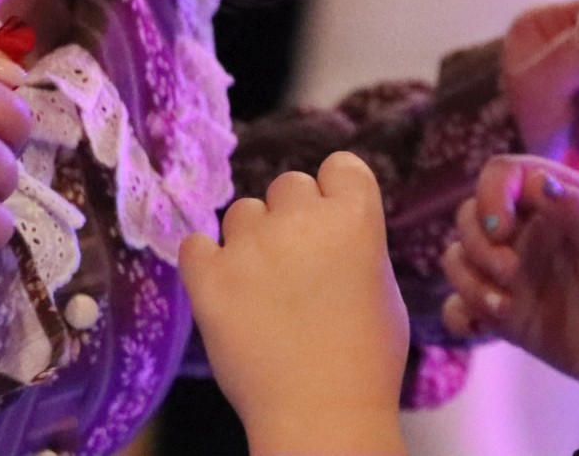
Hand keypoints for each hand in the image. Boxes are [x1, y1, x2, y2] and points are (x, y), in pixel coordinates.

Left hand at [180, 153, 407, 455]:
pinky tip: (222, 288)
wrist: (321, 414)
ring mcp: (251, 246)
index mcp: (355, 216)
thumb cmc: (366, 361)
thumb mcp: (383, 287)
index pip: (340, 165)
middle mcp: (302, 219)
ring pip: (242, 212)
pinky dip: (205, 262)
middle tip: (296, 265)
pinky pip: (195, 244)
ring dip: (249, 240)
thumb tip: (334, 231)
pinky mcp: (209, 277)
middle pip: (288, 185)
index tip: (331, 222)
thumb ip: (357, 243)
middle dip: (291, 217)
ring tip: (261, 288)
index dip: (334, 193)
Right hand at [441, 155, 578, 387]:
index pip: (504, 175)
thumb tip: (536, 183)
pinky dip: (461, 315)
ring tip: (502, 307)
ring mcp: (516, 274)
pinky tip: (483, 328)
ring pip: (459, 258)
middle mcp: (530, 232)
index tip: (501, 228)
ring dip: (468, 279)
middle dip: (478, 243)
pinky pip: (461, 308)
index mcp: (559, 201)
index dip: (491, 194)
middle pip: (471, 215)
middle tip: (510, 273)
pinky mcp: (510, 316)